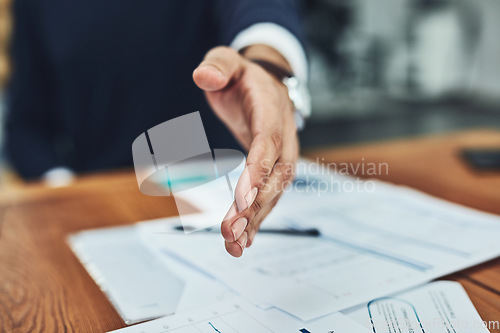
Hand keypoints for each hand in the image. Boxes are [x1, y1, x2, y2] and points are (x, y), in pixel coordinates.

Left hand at [193, 45, 298, 256]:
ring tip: (235, 244)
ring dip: (257, 219)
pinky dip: (258, 218)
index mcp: (271, 110)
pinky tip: (244, 238)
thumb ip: (218, 65)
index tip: (242, 200)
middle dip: (255, 206)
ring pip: (275, 192)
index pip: (267, 143)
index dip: (257, 172)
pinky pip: (270, 196)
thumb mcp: (227, 61)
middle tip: (231, 232)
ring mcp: (282, 155)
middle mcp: (283, 136)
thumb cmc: (243, 77)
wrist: (267, 86)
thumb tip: (203, 76)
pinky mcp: (274, 169)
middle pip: (275, 176)